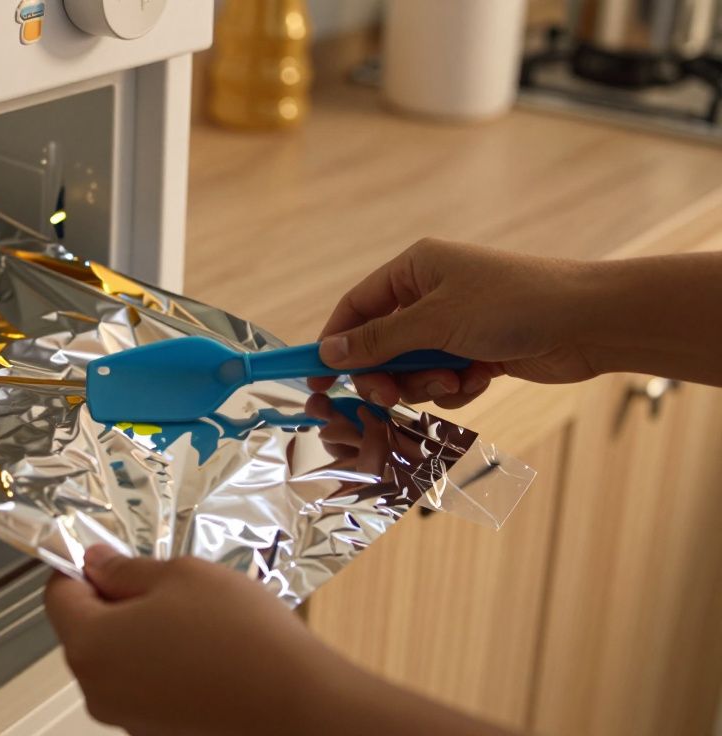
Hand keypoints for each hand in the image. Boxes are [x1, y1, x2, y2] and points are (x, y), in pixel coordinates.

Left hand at [44, 547, 515, 735]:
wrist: (297, 704)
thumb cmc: (243, 639)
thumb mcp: (180, 574)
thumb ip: (126, 568)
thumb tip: (97, 564)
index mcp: (90, 644)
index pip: (57, 593)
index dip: (79, 565)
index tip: (106, 553)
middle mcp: (97, 689)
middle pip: (85, 630)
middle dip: (114, 601)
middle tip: (163, 581)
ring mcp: (126, 718)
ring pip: (117, 659)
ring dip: (141, 634)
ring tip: (193, 618)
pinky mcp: (156, 731)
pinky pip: (144, 687)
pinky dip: (162, 666)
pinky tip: (203, 652)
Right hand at [308, 239, 600, 408]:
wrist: (589, 322)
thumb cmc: (513, 304)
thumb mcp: (435, 322)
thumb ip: (377, 341)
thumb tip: (328, 352)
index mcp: (415, 268)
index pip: (356, 307)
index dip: (334, 343)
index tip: (316, 378)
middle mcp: (431, 293)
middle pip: (380, 345)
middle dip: (385, 374)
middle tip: (388, 396)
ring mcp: (454, 324)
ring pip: (411, 368)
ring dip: (425, 384)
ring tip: (454, 379)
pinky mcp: (476, 352)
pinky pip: (443, 380)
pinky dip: (455, 387)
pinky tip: (481, 379)